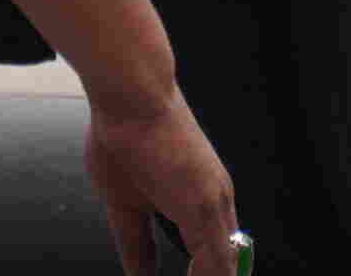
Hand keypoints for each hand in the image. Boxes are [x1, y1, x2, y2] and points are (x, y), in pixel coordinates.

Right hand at [82, 73, 236, 274]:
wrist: (129, 93)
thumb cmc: (124, 135)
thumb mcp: (125, 203)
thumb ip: (136, 243)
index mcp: (204, 202)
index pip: (214, 261)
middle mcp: (218, 204)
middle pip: (226, 269)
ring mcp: (215, 205)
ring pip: (224, 271)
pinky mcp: (203, 205)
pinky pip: (214, 264)